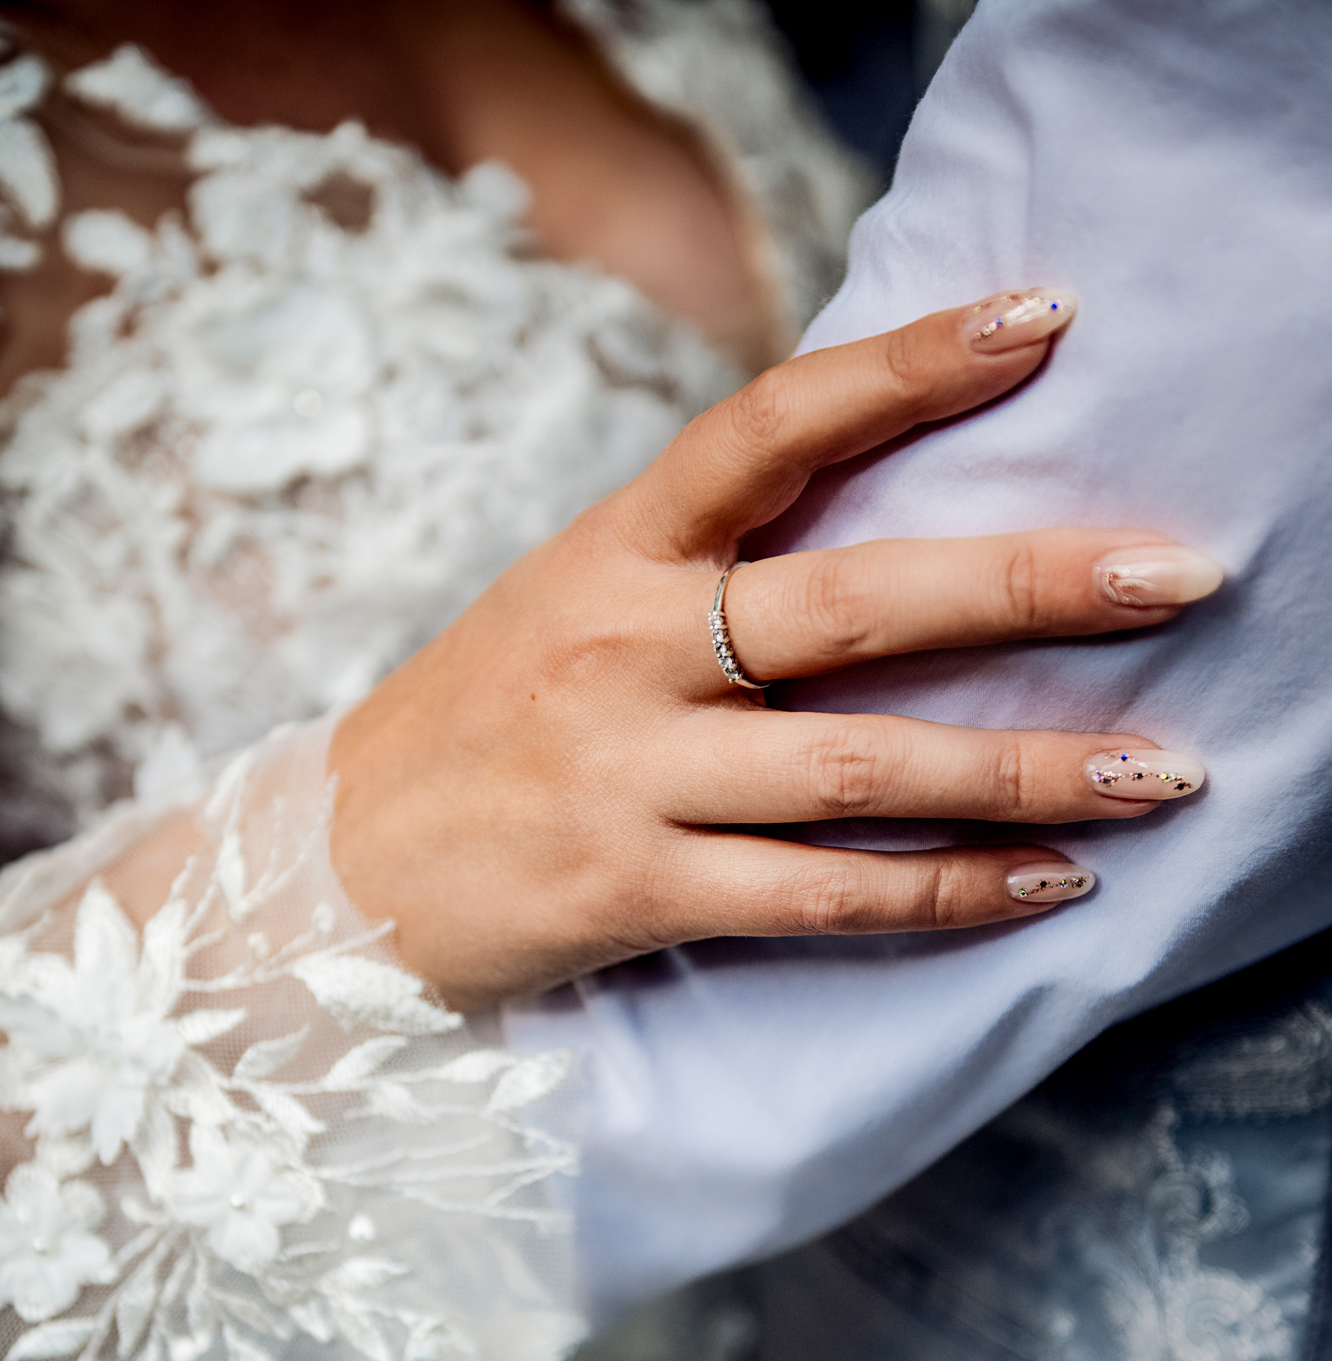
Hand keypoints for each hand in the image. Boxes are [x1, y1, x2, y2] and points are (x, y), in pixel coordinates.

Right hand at [330, 288, 1219, 1011]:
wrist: (327, 874)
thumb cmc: (475, 731)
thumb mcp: (563, 607)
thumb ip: (697, 566)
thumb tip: (872, 516)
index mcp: (607, 550)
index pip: (768, 428)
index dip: (907, 368)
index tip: (1041, 325)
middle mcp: (620, 649)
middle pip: (854, 604)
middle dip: (1027, 584)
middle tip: (1173, 574)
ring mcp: (625, 773)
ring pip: (861, 766)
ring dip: (1026, 771)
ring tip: (1157, 776)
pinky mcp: (631, 891)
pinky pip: (821, 893)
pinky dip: (944, 891)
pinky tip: (1043, 884)